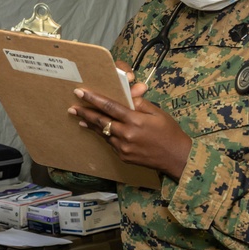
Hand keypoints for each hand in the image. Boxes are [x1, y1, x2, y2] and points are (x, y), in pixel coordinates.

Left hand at [68, 86, 191, 179]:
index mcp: (135, 121)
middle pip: (101, 121)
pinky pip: (110, 143)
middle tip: (72, 107)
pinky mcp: (123, 156)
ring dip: (91, 125)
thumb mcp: (157, 113)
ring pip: (103, 133)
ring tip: (79, 118)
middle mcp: (126, 135)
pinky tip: (97, 130)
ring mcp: (123, 148)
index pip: (110, 107)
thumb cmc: (169, 132)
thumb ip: (140, 104)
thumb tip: (127, 96)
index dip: (94, 99)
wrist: (176, 157)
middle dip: (85, 113)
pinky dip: (104, 134)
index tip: (81, 92)